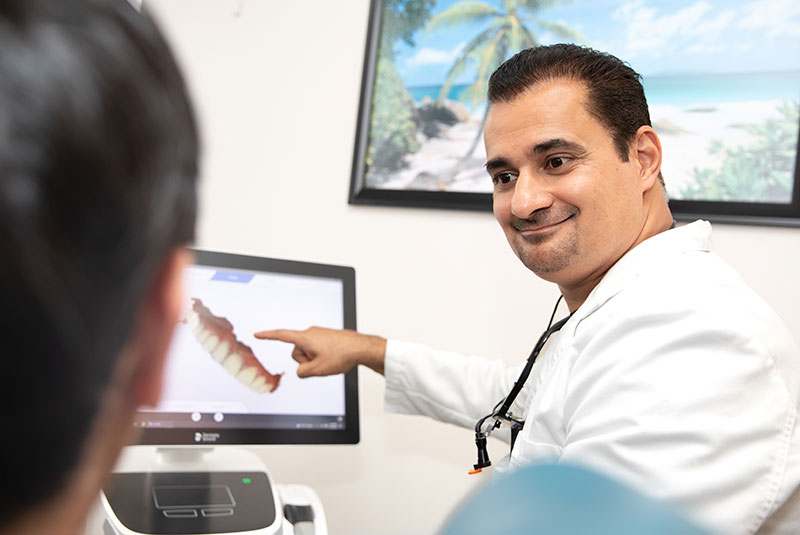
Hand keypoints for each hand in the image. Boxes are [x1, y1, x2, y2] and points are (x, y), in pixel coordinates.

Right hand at [254, 326, 385, 377]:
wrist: (360, 347)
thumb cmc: (342, 355)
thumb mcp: (317, 370)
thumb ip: (302, 372)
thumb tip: (301, 370)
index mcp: (305, 338)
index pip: (281, 336)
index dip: (268, 336)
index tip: (258, 334)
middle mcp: (310, 333)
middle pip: (297, 352)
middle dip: (305, 360)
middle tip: (321, 363)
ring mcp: (319, 334)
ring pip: (307, 352)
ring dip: (315, 359)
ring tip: (329, 359)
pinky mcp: (326, 337)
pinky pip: (316, 350)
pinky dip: (321, 355)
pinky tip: (333, 357)